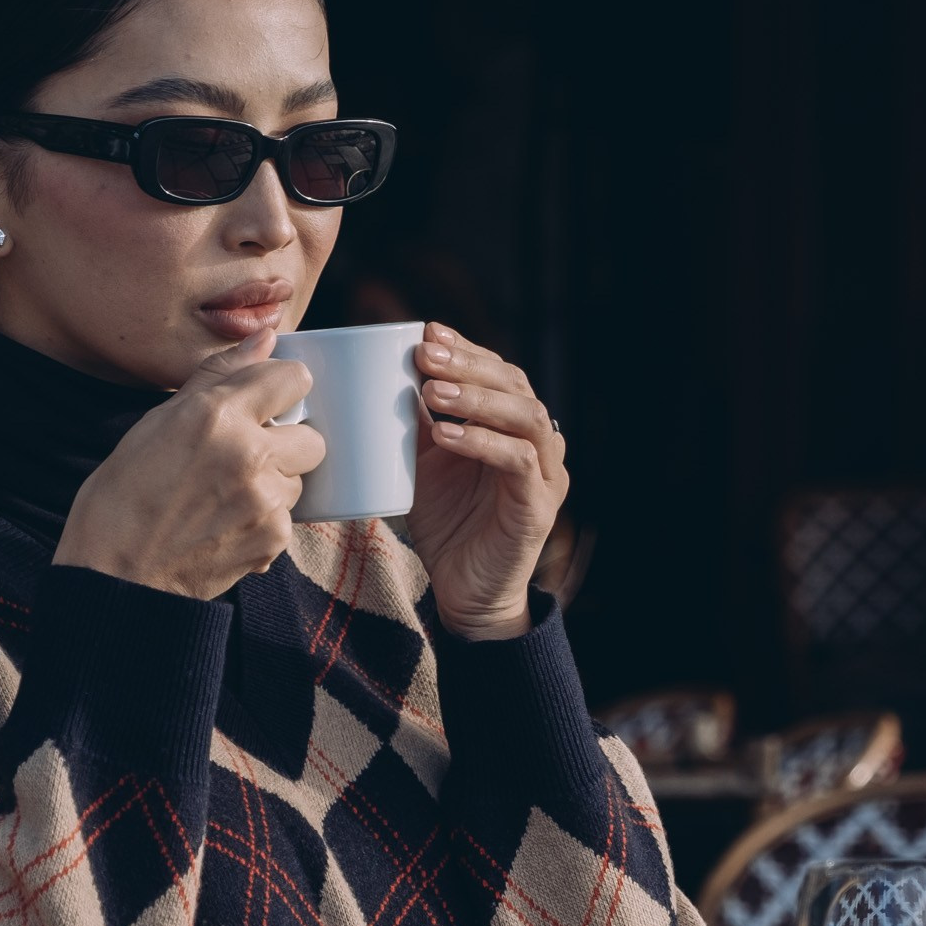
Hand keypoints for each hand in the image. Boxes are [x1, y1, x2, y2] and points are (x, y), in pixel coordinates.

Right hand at [54, 332, 324, 597]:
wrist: (115, 576)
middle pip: (311, 437)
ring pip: (298, 480)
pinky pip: (286, 517)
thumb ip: (217, 377)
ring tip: (224, 496)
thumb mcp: (157, 422)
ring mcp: (264, 499)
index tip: (267, 401)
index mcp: (215, 414)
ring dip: (273, 484)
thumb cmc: (123, 496)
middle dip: (285, 444)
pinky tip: (223, 526)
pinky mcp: (272, 539)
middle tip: (244, 458)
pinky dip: (263, 521)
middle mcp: (248, 452)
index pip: (292, 378)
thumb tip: (264, 338)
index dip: (281, 389)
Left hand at [407, 322, 567, 639]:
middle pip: (516, 385)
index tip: (426, 332)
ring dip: (477, 398)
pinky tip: (447, 435)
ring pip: (526, 416)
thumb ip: (417, 425)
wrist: (466, 594)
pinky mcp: (540, 507)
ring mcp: (546, 474)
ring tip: (433, 391)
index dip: (467, 348)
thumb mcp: (424, 465)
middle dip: (469, 365)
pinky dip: (483, 442)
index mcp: (513, 427)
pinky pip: (519, 461)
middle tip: (426, 354)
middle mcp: (538, 444)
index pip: (499, 373)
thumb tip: (380, 375)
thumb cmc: (447, 526)